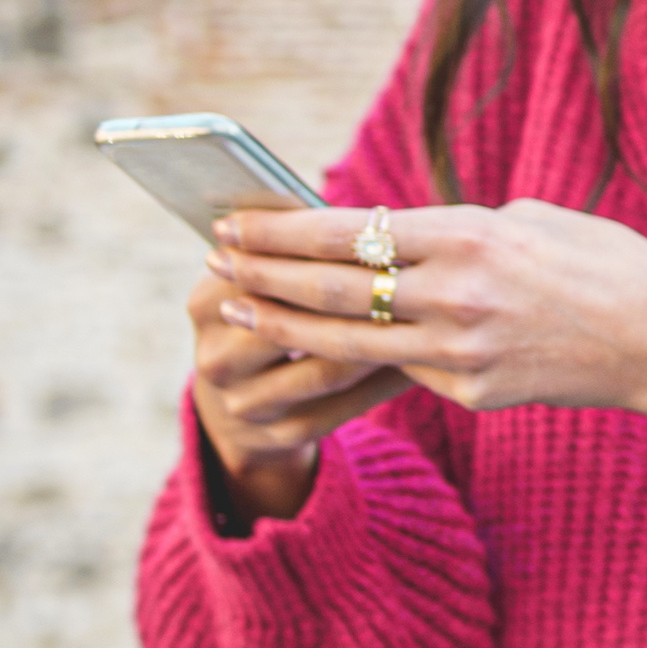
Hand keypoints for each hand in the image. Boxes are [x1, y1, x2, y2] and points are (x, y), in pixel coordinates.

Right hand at [184, 215, 412, 518]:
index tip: (386, 232)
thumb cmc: (273, 314)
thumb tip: (356, 212)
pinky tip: (425, 361)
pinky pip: (344, 406)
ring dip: (386, 340)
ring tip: (437, 317)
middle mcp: (216, 355)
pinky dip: (386, 381)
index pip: (272, 267)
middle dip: (364, 295)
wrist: (241, 400)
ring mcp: (244, 401)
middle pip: (301, 318)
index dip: (328, 250)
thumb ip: (300, 250)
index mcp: (209, 299)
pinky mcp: (278, 435)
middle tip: (428, 272)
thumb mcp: (267, 281)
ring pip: (329, 365)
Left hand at [208, 200, 646, 422]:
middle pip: (330, 286)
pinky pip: (401, 370)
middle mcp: (457, 293)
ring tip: (239, 310)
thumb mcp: (535, 221)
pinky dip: (355, 358)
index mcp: (471, 235)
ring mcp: (461, 350)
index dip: (281, 228)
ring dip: (283, 323)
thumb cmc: (609, 266)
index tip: (234, 222)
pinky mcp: (471, 391)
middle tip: (213, 263)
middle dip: (262, 274)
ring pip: (345, 338)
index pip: (348, 229)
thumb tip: (397, 232)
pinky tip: (317, 348)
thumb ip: (461, 230)